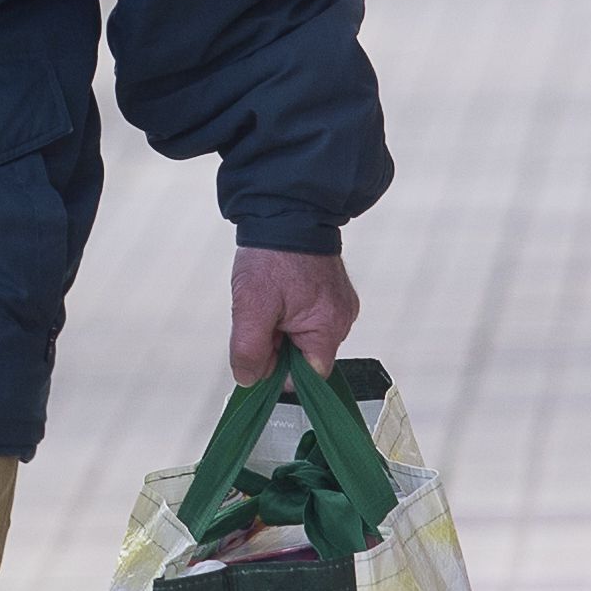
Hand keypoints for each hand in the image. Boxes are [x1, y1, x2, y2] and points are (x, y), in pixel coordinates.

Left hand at [231, 244, 361, 385]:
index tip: (259, 353)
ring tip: (269, 300)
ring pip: (303, 337)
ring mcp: (339, 303)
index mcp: (330, 326)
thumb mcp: (251, 307)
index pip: (310, 376)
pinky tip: (277, 294)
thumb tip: (248, 379)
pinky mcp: (331, 291)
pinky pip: (308, 317)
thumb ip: (249, 349)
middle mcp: (342, 318)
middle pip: (305, 357)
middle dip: (277, 346)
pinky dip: (288, 313)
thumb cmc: (273, 254)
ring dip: (280, 328)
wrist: (286, 210)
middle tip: (260, 318)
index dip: (280, 372)